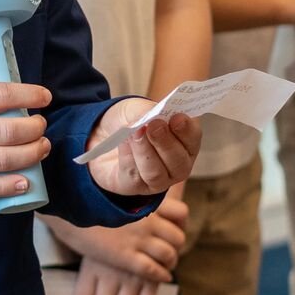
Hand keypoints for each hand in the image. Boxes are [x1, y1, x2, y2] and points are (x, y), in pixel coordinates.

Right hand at [0, 82, 51, 198]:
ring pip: (4, 160)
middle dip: (35, 129)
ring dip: (32, 154)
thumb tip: (25, 102)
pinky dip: (9, 186)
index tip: (44, 97)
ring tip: (41, 147)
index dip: (29, 95)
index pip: (1, 95)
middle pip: (9, 132)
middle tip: (40, 126)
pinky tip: (26, 182)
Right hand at [48, 196, 188, 284]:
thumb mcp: (117, 191)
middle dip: (176, 246)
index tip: (174, 227)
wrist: (66, 209)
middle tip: (168, 249)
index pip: (181, 212)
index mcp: (145, 201)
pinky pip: (153, 270)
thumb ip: (135, 196)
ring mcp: (137, 239)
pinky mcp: (125, 257)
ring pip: (169, 255)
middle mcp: (147, 220)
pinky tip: (159, 276)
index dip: (180, 222)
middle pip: (177, 237)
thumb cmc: (87, 197)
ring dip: (170, 262)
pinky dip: (160, 275)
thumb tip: (143, 198)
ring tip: (165, 264)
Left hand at [85, 99, 199, 196]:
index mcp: (183, 139)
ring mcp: (159, 179)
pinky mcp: (136, 187)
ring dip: (145, 151)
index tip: (177, 118)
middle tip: (154, 125)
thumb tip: (152, 116)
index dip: (187, 129)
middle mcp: (176, 163)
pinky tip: (123, 143)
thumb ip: (147, 110)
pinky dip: (128, 157)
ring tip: (134, 133)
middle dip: (166, 142)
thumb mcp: (135, 107)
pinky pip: (134, 177)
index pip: (193, 137)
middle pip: (179, 160)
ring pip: (156, 173)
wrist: (101, 134)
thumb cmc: (128, 120)